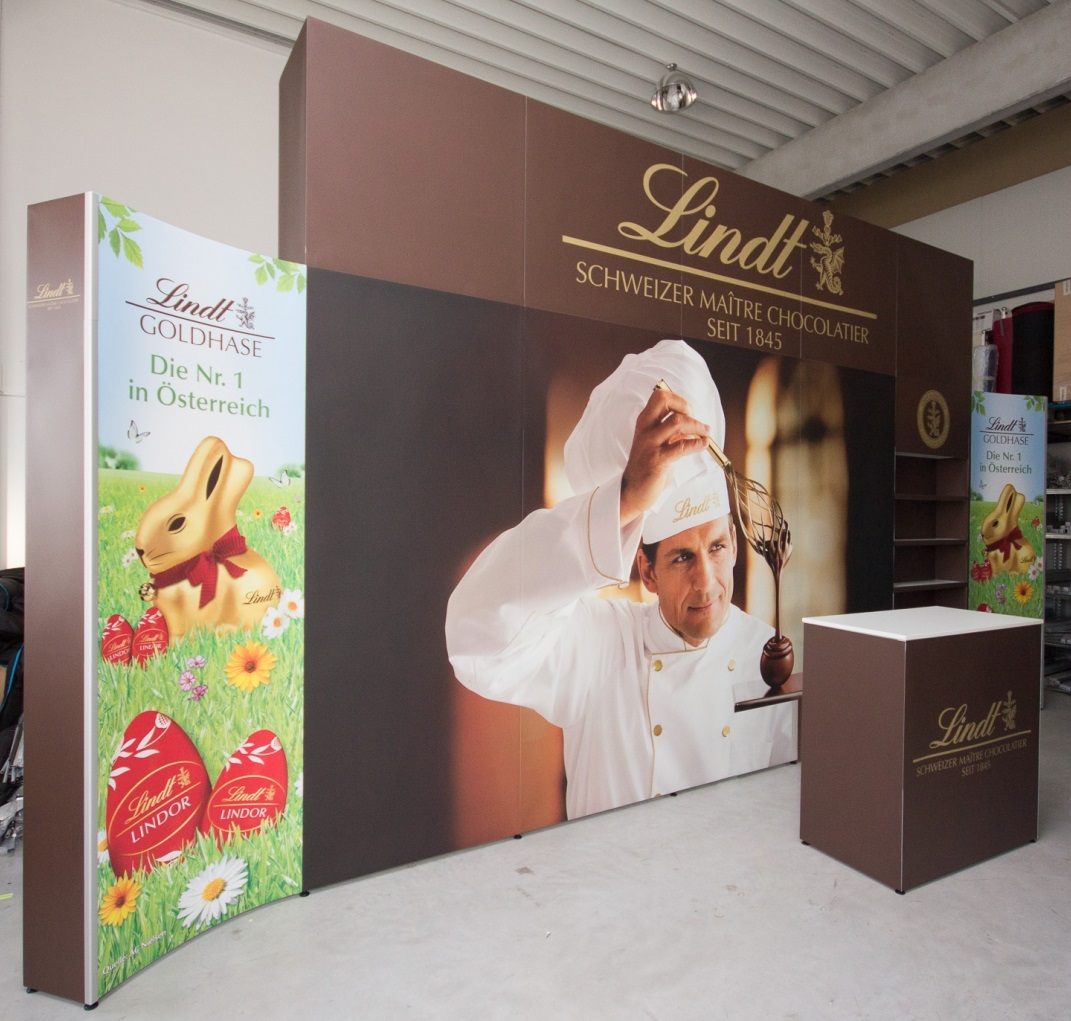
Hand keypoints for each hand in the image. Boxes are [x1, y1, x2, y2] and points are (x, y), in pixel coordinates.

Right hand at [619, 388, 710, 528]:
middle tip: (695, 419)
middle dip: (685, 405)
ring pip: (677, 422)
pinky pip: (682, 446)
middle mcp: (645, 430)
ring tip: (706, 433)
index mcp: (644, 423)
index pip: (660, 396)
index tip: (688, 413)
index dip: (678, 401)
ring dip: (697, 426)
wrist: (631, 491)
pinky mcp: (658, 460)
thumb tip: (693, 427)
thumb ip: (673, 434)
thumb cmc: (646, 468)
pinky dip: (698, 444)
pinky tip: (704, 444)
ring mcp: (650, 444)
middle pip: (664, 400)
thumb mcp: (658, 445)